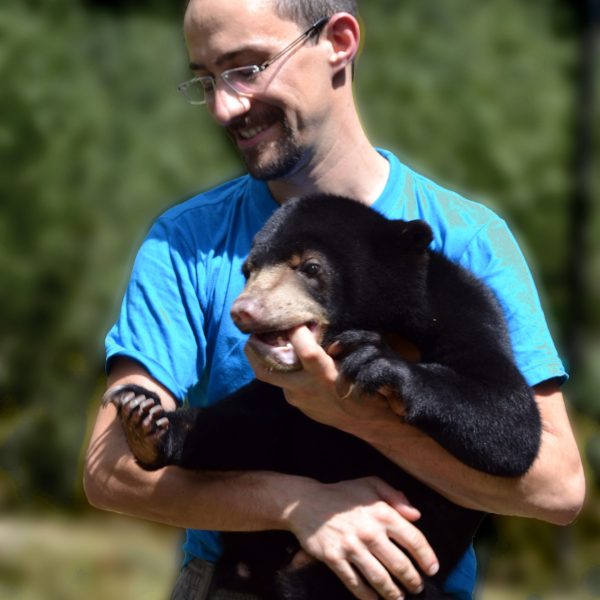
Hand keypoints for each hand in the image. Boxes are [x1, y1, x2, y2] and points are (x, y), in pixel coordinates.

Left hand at [245, 326, 395, 428]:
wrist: (370, 422)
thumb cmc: (368, 387)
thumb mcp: (355, 363)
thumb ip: (336, 347)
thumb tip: (315, 329)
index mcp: (325, 375)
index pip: (304, 350)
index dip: (297, 331)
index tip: (295, 320)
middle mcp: (306, 388)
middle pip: (266, 369)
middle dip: (255, 349)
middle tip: (253, 334)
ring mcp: (299, 400)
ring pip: (272, 377)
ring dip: (267, 360)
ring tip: (266, 343)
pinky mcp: (299, 406)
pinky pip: (284, 386)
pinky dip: (283, 372)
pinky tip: (288, 362)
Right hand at [285, 477, 438, 599]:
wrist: (306, 503)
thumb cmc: (342, 494)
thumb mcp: (370, 484)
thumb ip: (394, 496)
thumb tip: (416, 515)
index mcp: (381, 512)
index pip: (413, 539)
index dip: (426, 557)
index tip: (433, 569)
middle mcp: (369, 531)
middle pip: (399, 564)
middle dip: (412, 580)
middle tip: (417, 588)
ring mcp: (351, 547)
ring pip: (379, 578)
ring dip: (393, 593)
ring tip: (399, 598)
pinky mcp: (334, 559)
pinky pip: (355, 584)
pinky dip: (367, 597)